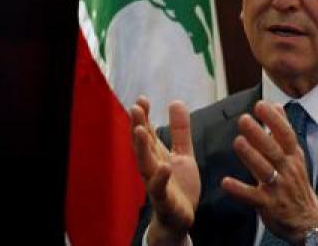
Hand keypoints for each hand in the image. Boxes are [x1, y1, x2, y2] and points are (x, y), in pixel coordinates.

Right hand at [130, 96, 200, 244]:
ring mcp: (156, 184)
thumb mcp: (182, 154)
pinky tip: (164, 167)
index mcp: (156, 155)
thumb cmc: (178, 185)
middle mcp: (152, 167)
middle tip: (134, 108)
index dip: (143, 117)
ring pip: (145, 165)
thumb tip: (175, 101)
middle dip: (138, 126)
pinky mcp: (165, 201)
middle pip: (142, 145)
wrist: (180, 219)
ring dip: (142, 148)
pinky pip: (160, 190)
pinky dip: (160, 179)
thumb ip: (180, 131)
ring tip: (141, 130)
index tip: (141, 99)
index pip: (148, 133)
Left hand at [221, 101, 317, 243]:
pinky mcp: (268, 205)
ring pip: (264, 170)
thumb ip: (283, 131)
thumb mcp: (295, 155)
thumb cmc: (296, 183)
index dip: (274, 120)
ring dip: (251, 156)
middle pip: (273, 150)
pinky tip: (226, 182)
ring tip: (238, 141)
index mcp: (293, 156)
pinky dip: (239, 190)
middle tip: (244, 119)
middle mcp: (287, 170)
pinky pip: (252, 197)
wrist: (306, 220)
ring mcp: (278, 187)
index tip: (261, 105)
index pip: (286, 134)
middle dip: (259, 134)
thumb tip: (277, 106)